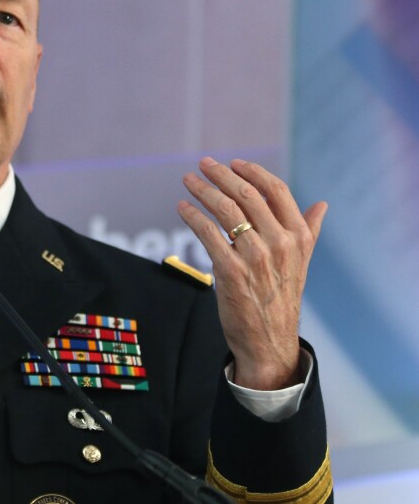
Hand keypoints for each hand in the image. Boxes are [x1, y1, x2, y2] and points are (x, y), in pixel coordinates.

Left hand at [177, 157, 326, 389]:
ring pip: (225, 210)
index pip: (276, 190)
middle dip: (220, 175)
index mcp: (298, 237)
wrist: (269, 341)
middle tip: (203, 164)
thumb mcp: (302, 263)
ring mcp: (255, 256)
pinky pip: (207, 233)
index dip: (252, 172)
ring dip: (202, 190)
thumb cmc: (282, 298)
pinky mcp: (231, 270)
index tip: (232, 163)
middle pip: (246, 195)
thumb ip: (309, 231)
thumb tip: (322, 205)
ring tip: (188, 180)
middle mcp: (280, 243)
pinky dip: (192, 216)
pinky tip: (182, 208)